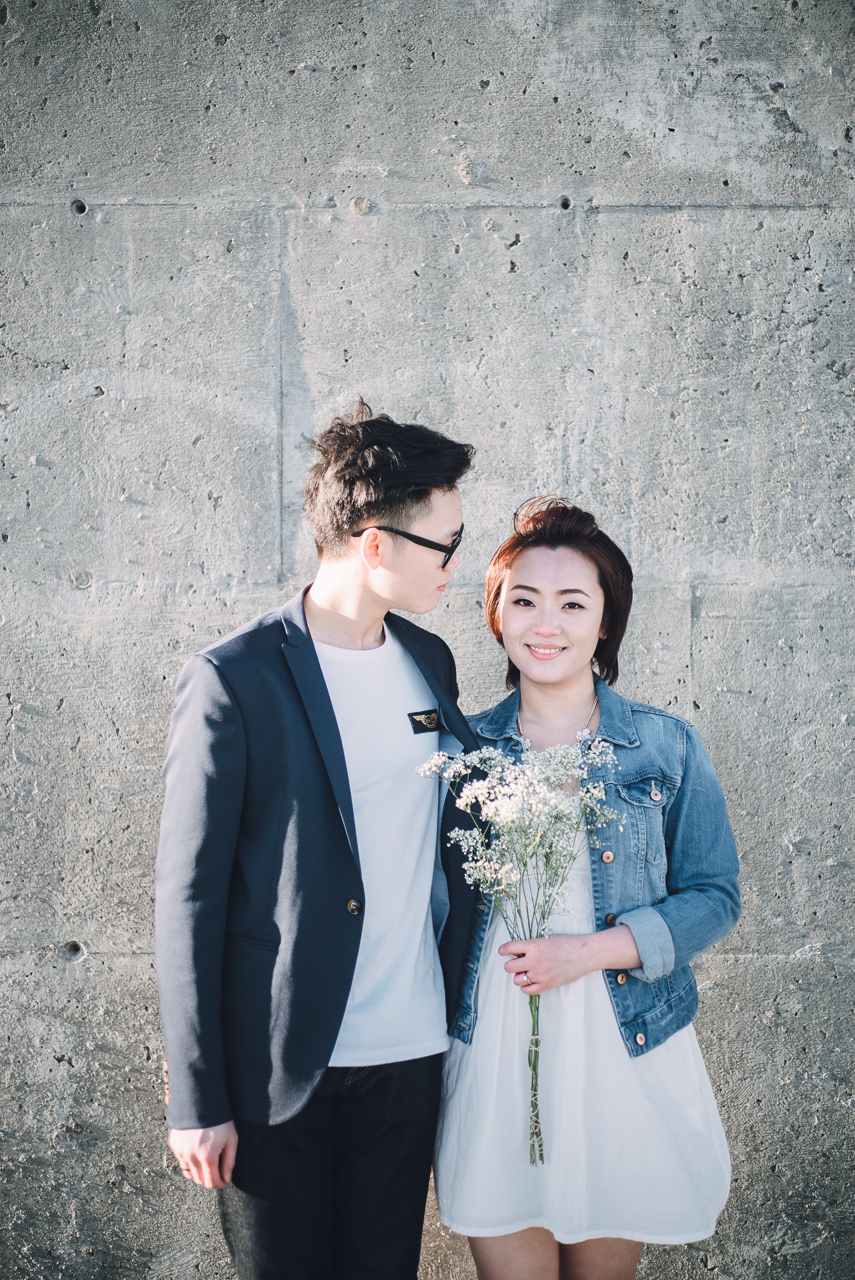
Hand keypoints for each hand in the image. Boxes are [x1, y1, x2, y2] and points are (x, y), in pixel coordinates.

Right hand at [168, 1120, 237, 1188]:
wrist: (201, 1100)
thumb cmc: (220, 1119)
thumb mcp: (232, 1139)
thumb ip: (229, 1161)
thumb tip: (226, 1178)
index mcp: (208, 1156)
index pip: (211, 1182)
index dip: (220, 1184)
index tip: (224, 1180)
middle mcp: (192, 1157)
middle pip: (200, 1180)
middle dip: (210, 1177)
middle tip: (217, 1169)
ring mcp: (181, 1151)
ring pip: (189, 1172)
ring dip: (198, 1171)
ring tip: (207, 1159)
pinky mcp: (174, 1144)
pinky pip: (181, 1160)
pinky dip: (189, 1160)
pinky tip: (197, 1150)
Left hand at [499, 925, 640, 993]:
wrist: (585, 954)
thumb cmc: (567, 943)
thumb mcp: (546, 939)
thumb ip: (532, 946)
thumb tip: (519, 953)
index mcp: (533, 945)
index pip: (509, 948)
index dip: (503, 950)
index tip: (503, 951)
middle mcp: (534, 961)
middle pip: (509, 967)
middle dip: (511, 964)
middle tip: (517, 962)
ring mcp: (540, 974)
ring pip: (517, 980)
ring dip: (519, 976)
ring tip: (527, 971)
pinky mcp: (547, 985)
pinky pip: (527, 990)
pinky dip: (526, 986)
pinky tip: (531, 980)